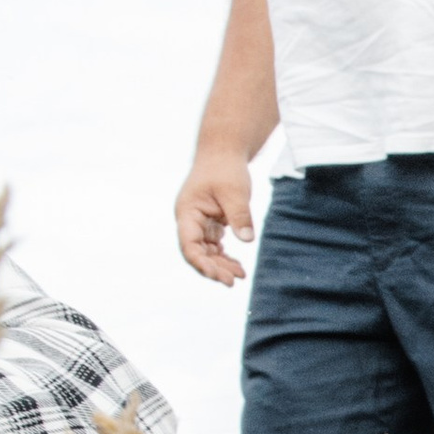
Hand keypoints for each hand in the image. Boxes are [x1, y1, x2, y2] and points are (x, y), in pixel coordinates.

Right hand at [175, 150, 256, 286]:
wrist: (224, 152)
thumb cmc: (225, 168)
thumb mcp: (235, 191)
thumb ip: (239, 215)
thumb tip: (247, 240)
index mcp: (187, 212)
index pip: (189, 245)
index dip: (201, 263)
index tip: (217, 275)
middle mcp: (189, 220)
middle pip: (197, 252)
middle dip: (213, 268)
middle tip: (233, 281)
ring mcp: (198, 223)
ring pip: (206, 252)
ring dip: (221, 265)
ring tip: (240, 275)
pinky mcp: (210, 223)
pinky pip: (214, 246)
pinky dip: (224, 256)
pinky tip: (237, 266)